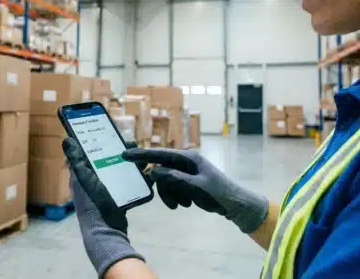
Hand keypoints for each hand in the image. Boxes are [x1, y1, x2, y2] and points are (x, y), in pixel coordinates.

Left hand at [63, 138, 147, 277]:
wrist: (106, 232)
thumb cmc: (93, 205)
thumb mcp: (85, 179)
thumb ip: (77, 159)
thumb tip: (66, 138)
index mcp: (81, 173)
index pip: (87, 149)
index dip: (97, 137)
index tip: (110, 130)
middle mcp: (91, 179)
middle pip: (106, 156)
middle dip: (119, 149)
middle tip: (132, 146)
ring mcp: (104, 187)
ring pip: (118, 167)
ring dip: (129, 162)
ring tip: (140, 160)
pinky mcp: (115, 196)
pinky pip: (125, 180)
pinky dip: (133, 175)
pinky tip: (143, 174)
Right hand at [122, 148, 269, 233]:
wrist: (235, 205)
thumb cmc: (219, 194)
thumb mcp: (196, 187)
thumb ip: (175, 178)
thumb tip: (154, 170)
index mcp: (189, 158)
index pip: (160, 154)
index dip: (142, 155)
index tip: (125, 155)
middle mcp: (186, 162)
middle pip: (162, 170)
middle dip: (164, 188)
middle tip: (170, 203)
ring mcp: (187, 172)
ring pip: (166, 181)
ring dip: (170, 195)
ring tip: (182, 205)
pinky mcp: (188, 182)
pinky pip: (173, 187)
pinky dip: (175, 196)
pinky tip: (186, 204)